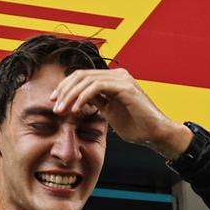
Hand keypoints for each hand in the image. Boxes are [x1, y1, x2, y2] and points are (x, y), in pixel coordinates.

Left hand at [49, 68, 190, 158]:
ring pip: (86, 80)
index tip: (54, 101)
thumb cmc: (136, 126)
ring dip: (70, 95)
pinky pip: (96, 87)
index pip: (83, 76)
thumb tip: (78, 99)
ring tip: (61, 111)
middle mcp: (117, 75)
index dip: (65, 87)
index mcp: (113, 79)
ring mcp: (122, 79)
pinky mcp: (125, 87)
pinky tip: (75, 110)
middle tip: (54, 106)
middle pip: (81, 75)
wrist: (155, 134)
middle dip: (64, 90)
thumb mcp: (110, 112)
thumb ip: (97, 102)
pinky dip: (82, 98)